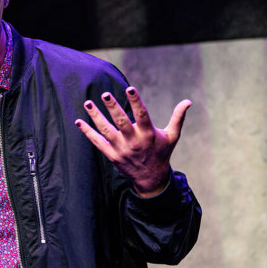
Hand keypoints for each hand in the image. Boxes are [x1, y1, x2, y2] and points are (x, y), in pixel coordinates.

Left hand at [74, 86, 190, 196]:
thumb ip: (177, 118)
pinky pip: (97, 142)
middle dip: (112, 107)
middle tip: (105, 94)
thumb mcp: (172, 136)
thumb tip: (188, 101)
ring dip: (95, 117)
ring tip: (87, 103)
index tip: (129, 88)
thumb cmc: (161, 153)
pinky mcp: (111, 155)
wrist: (151, 178)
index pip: (142, 114)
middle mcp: (133, 141)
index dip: (136, 101)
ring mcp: (121, 149)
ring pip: (105, 131)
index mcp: (148, 134)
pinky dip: (87, 132)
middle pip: (121, 122)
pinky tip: (78, 121)